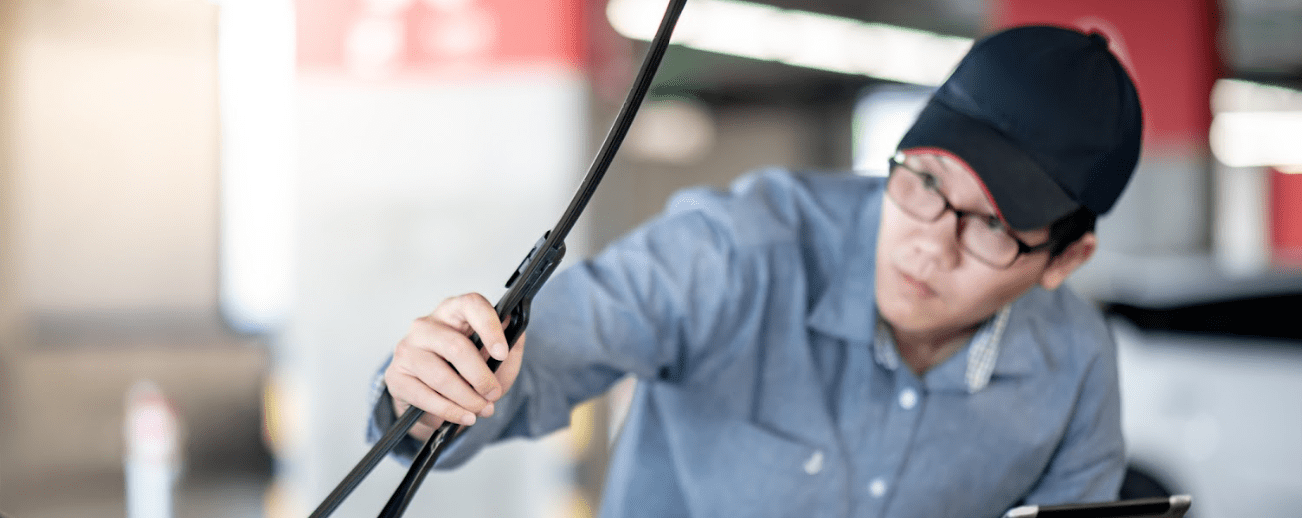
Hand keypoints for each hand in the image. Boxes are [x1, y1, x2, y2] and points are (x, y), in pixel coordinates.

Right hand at [384, 293, 526, 440]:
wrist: (436, 400)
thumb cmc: (469, 372)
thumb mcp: (497, 359)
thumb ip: (511, 345)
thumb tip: (517, 330)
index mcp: (454, 311)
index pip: (471, 305)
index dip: (489, 327)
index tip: (502, 353)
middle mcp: (426, 325)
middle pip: (456, 347)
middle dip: (481, 377)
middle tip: (494, 394)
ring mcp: (407, 349)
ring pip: (441, 375)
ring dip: (467, 398)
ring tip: (482, 410)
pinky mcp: (395, 376)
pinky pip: (424, 396)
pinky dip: (449, 411)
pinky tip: (464, 416)